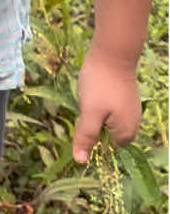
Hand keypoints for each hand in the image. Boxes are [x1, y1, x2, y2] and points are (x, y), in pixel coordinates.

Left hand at [72, 42, 141, 162]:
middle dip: (93, 122)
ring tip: (92, 95)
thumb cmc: (100, 84)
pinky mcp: (127, 97)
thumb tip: (80, 161)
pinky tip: (96, 89)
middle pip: (106, 134)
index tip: (84, 119)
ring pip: (107, 119)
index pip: (105, 147)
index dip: (91, 136)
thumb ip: (86, 137)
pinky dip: (101, 102)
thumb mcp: (89, 112)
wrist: (112, 52)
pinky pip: (111, 108)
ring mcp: (131, 110)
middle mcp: (133, 124)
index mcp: (126, 133)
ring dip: (96, 111)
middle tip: (87, 104)